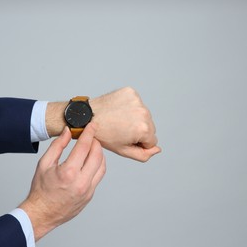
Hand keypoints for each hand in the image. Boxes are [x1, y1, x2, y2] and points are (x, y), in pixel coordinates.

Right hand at [19, 123, 105, 241]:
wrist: (42, 213)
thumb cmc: (41, 190)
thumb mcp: (44, 164)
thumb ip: (57, 146)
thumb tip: (67, 132)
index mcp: (69, 173)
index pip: (85, 147)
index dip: (89, 133)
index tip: (92, 126)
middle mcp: (81, 182)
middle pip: (98, 155)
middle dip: (96, 142)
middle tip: (91, 136)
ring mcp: (88, 190)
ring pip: (102, 166)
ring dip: (99, 154)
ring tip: (92, 148)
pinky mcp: (90, 195)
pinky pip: (99, 177)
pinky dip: (97, 166)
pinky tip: (91, 161)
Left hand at [45, 87, 160, 161]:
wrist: (87, 117)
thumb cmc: (104, 135)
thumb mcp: (123, 151)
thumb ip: (144, 155)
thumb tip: (158, 149)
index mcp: (143, 129)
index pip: (152, 141)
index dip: (139, 143)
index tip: (125, 139)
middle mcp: (144, 113)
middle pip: (151, 128)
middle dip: (139, 131)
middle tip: (121, 130)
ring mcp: (138, 101)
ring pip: (144, 115)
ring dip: (135, 119)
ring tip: (119, 120)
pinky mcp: (131, 92)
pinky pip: (137, 104)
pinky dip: (130, 108)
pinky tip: (118, 111)